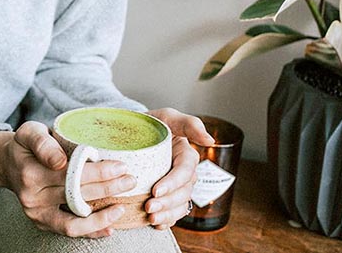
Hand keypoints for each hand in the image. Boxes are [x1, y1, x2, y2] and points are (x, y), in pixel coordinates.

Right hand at [0, 121, 134, 237]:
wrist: (7, 163)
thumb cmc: (24, 145)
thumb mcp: (29, 132)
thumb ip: (43, 143)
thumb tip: (60, 161)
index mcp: (30, 172)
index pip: (71, 174)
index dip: (98, 171)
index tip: (120, 165)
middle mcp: (32, 196)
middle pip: (76, 195)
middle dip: (108, 188)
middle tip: (130, 180)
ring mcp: (37, 213)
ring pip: (74, 221)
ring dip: (102, 216)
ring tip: (122, 206)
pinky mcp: (41, 223)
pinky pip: (69, 231)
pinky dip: (91, 230)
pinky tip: (110, 226)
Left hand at [142, 108, 213, 229]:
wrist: (131, 134)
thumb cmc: (151, 124)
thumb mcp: (167, 116)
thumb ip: (189, 124)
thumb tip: (210, 140)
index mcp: (186, 156)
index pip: (185, 171)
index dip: (173, 183)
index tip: (155, 190)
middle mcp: (184, 174)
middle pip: (183, 192)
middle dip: (168, 202)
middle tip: (149, 207)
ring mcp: (176, 187)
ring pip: (180, 205)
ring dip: (167, 214)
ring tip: (150, 218)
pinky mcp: (167, 196)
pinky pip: (173, 214)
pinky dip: (166, 221)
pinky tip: (156, 224)